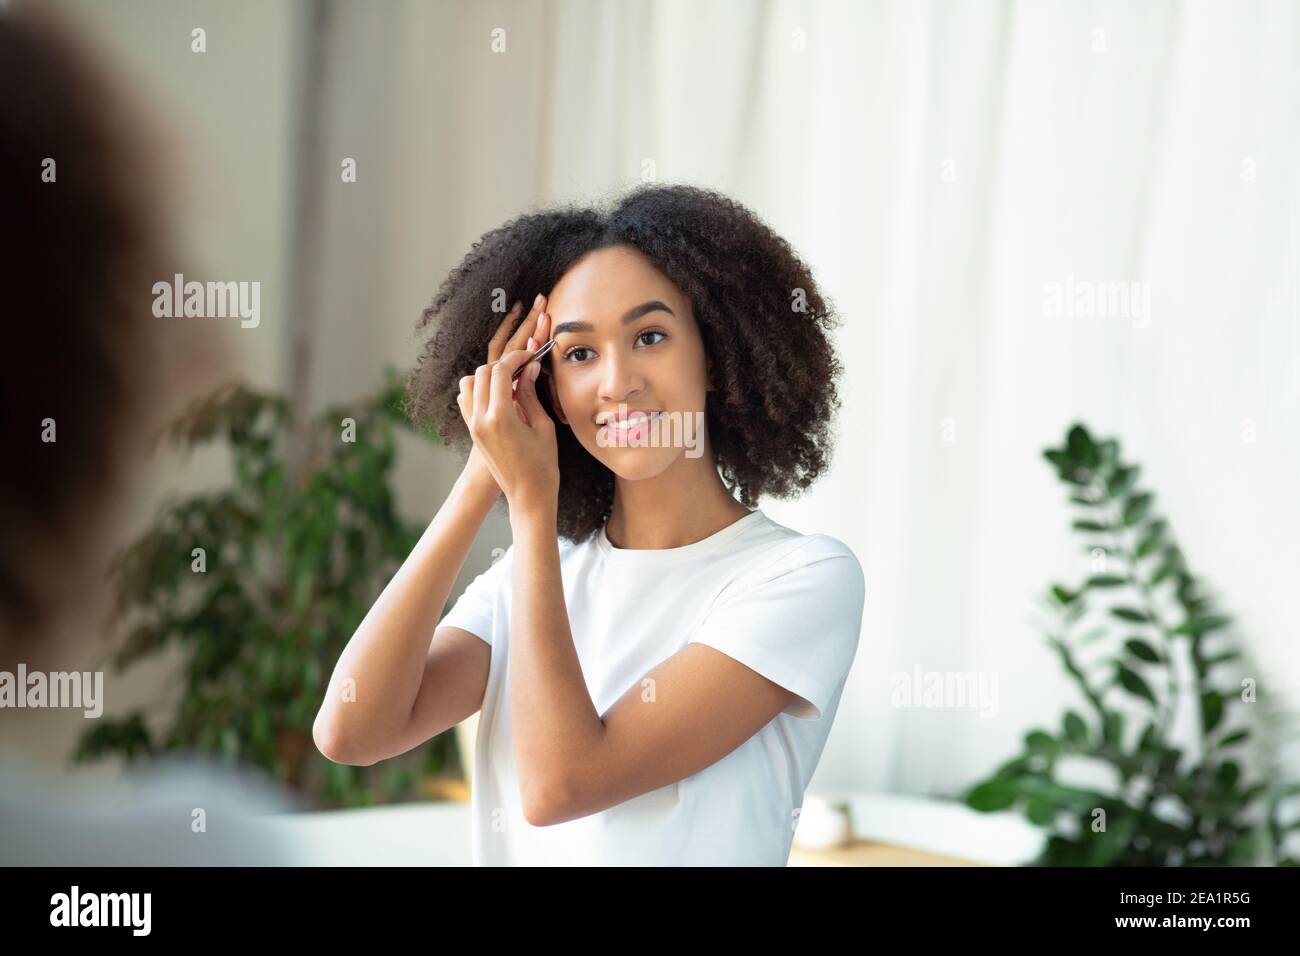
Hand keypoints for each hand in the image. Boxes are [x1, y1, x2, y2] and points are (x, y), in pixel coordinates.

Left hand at [459, 295, 551, 499]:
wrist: (528, 495)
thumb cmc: (542, 464)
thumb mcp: (542, 425)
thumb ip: (530, 394)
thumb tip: (529, 368)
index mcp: (500, 416)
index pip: (500, 371)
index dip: (516, 358)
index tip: (529, 356)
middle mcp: (480, 419)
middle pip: (482, 373)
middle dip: (502, 364)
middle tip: (522, 366)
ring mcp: (473, 426)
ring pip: (469, 383)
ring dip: (487, 376)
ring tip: (510, 381)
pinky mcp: (473, 432)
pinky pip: (466, 400)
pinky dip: (478, 390)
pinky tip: (499, 396)